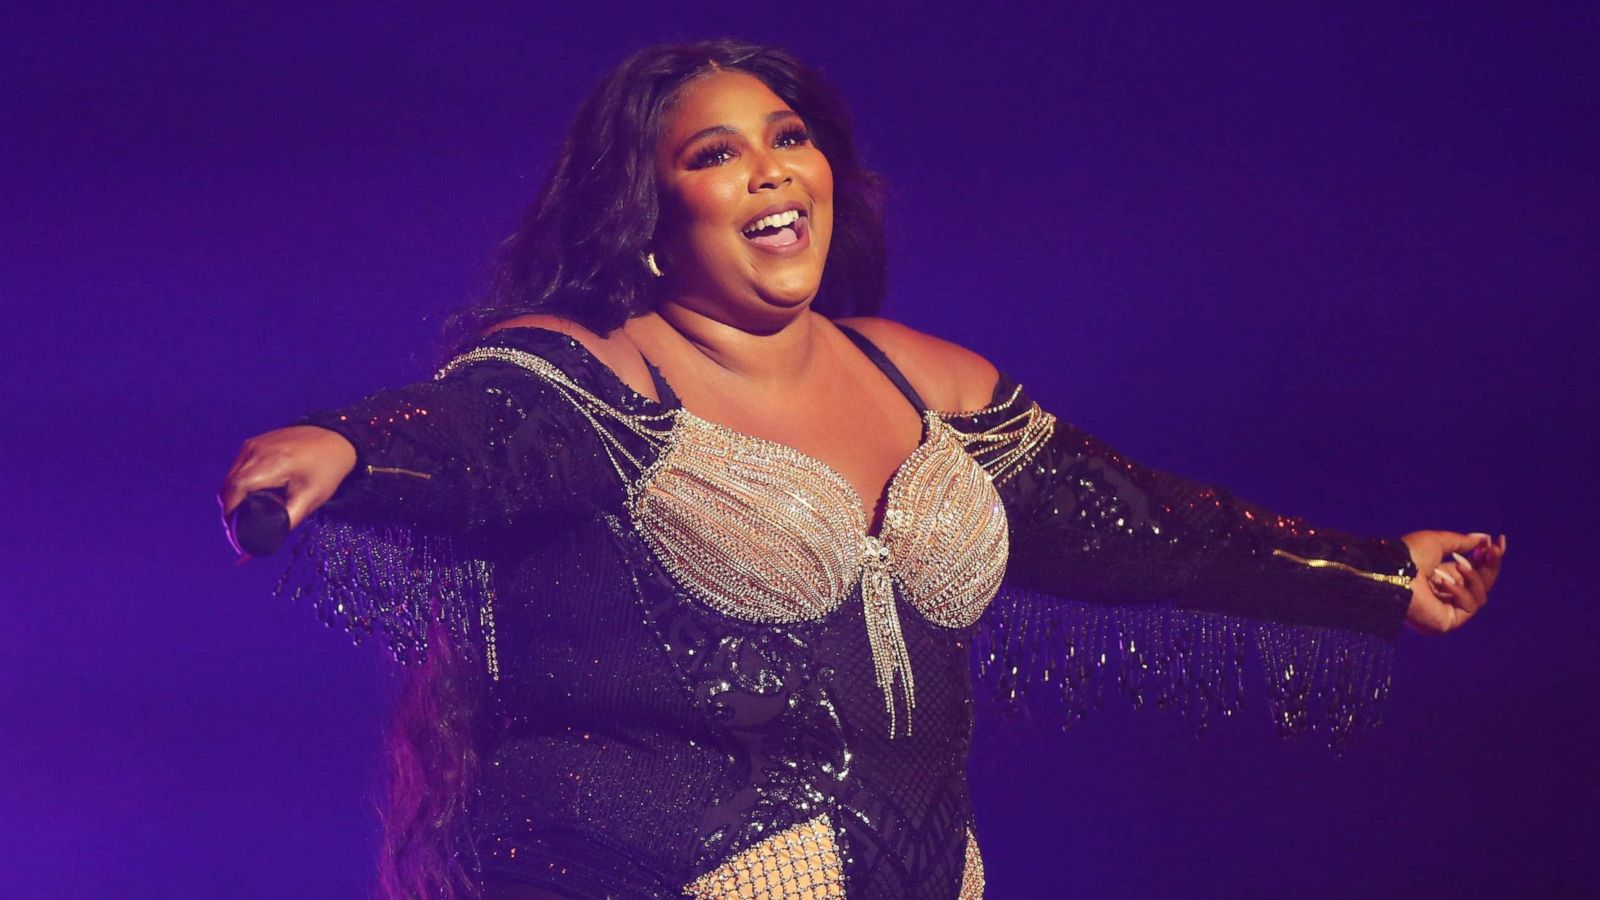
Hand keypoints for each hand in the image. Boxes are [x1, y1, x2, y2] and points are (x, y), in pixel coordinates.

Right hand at [218, 425, 358, 557]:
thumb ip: (284, 525)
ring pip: (230, 479)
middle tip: (240, 534)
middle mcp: (256, 450)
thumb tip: (254, 552)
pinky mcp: (253, 443)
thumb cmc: (326, 471)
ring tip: (245, 519)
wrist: (336, 439)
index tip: (236, 538)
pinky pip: (237, 470)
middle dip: (230, 513)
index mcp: (271, 463)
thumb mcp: (309, 500)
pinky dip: (239, 486)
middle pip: (228, 488)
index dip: (229, 517)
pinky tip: (248, 499)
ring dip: (233, 500)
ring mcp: (252, 444)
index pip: (233, 492)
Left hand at [1400, 530, 1506, 635]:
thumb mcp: (1437, 542)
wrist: (1392, 572)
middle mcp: (1445, 595)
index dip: (1489, 558)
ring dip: (1473, 577)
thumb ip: (1462, 542)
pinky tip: (1443, 582)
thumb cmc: (1407, 555)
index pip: (1475, 570)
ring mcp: (1446, 610)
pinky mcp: (1447, 622)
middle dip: (1490, 565)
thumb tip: (1485, 539)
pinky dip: (1460, 591)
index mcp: (1442, 576)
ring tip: (1457, 564)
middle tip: (1494, 549)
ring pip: (1480, 595)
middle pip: (1482, 584)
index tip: (1500, 541)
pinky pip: (1469, 607)